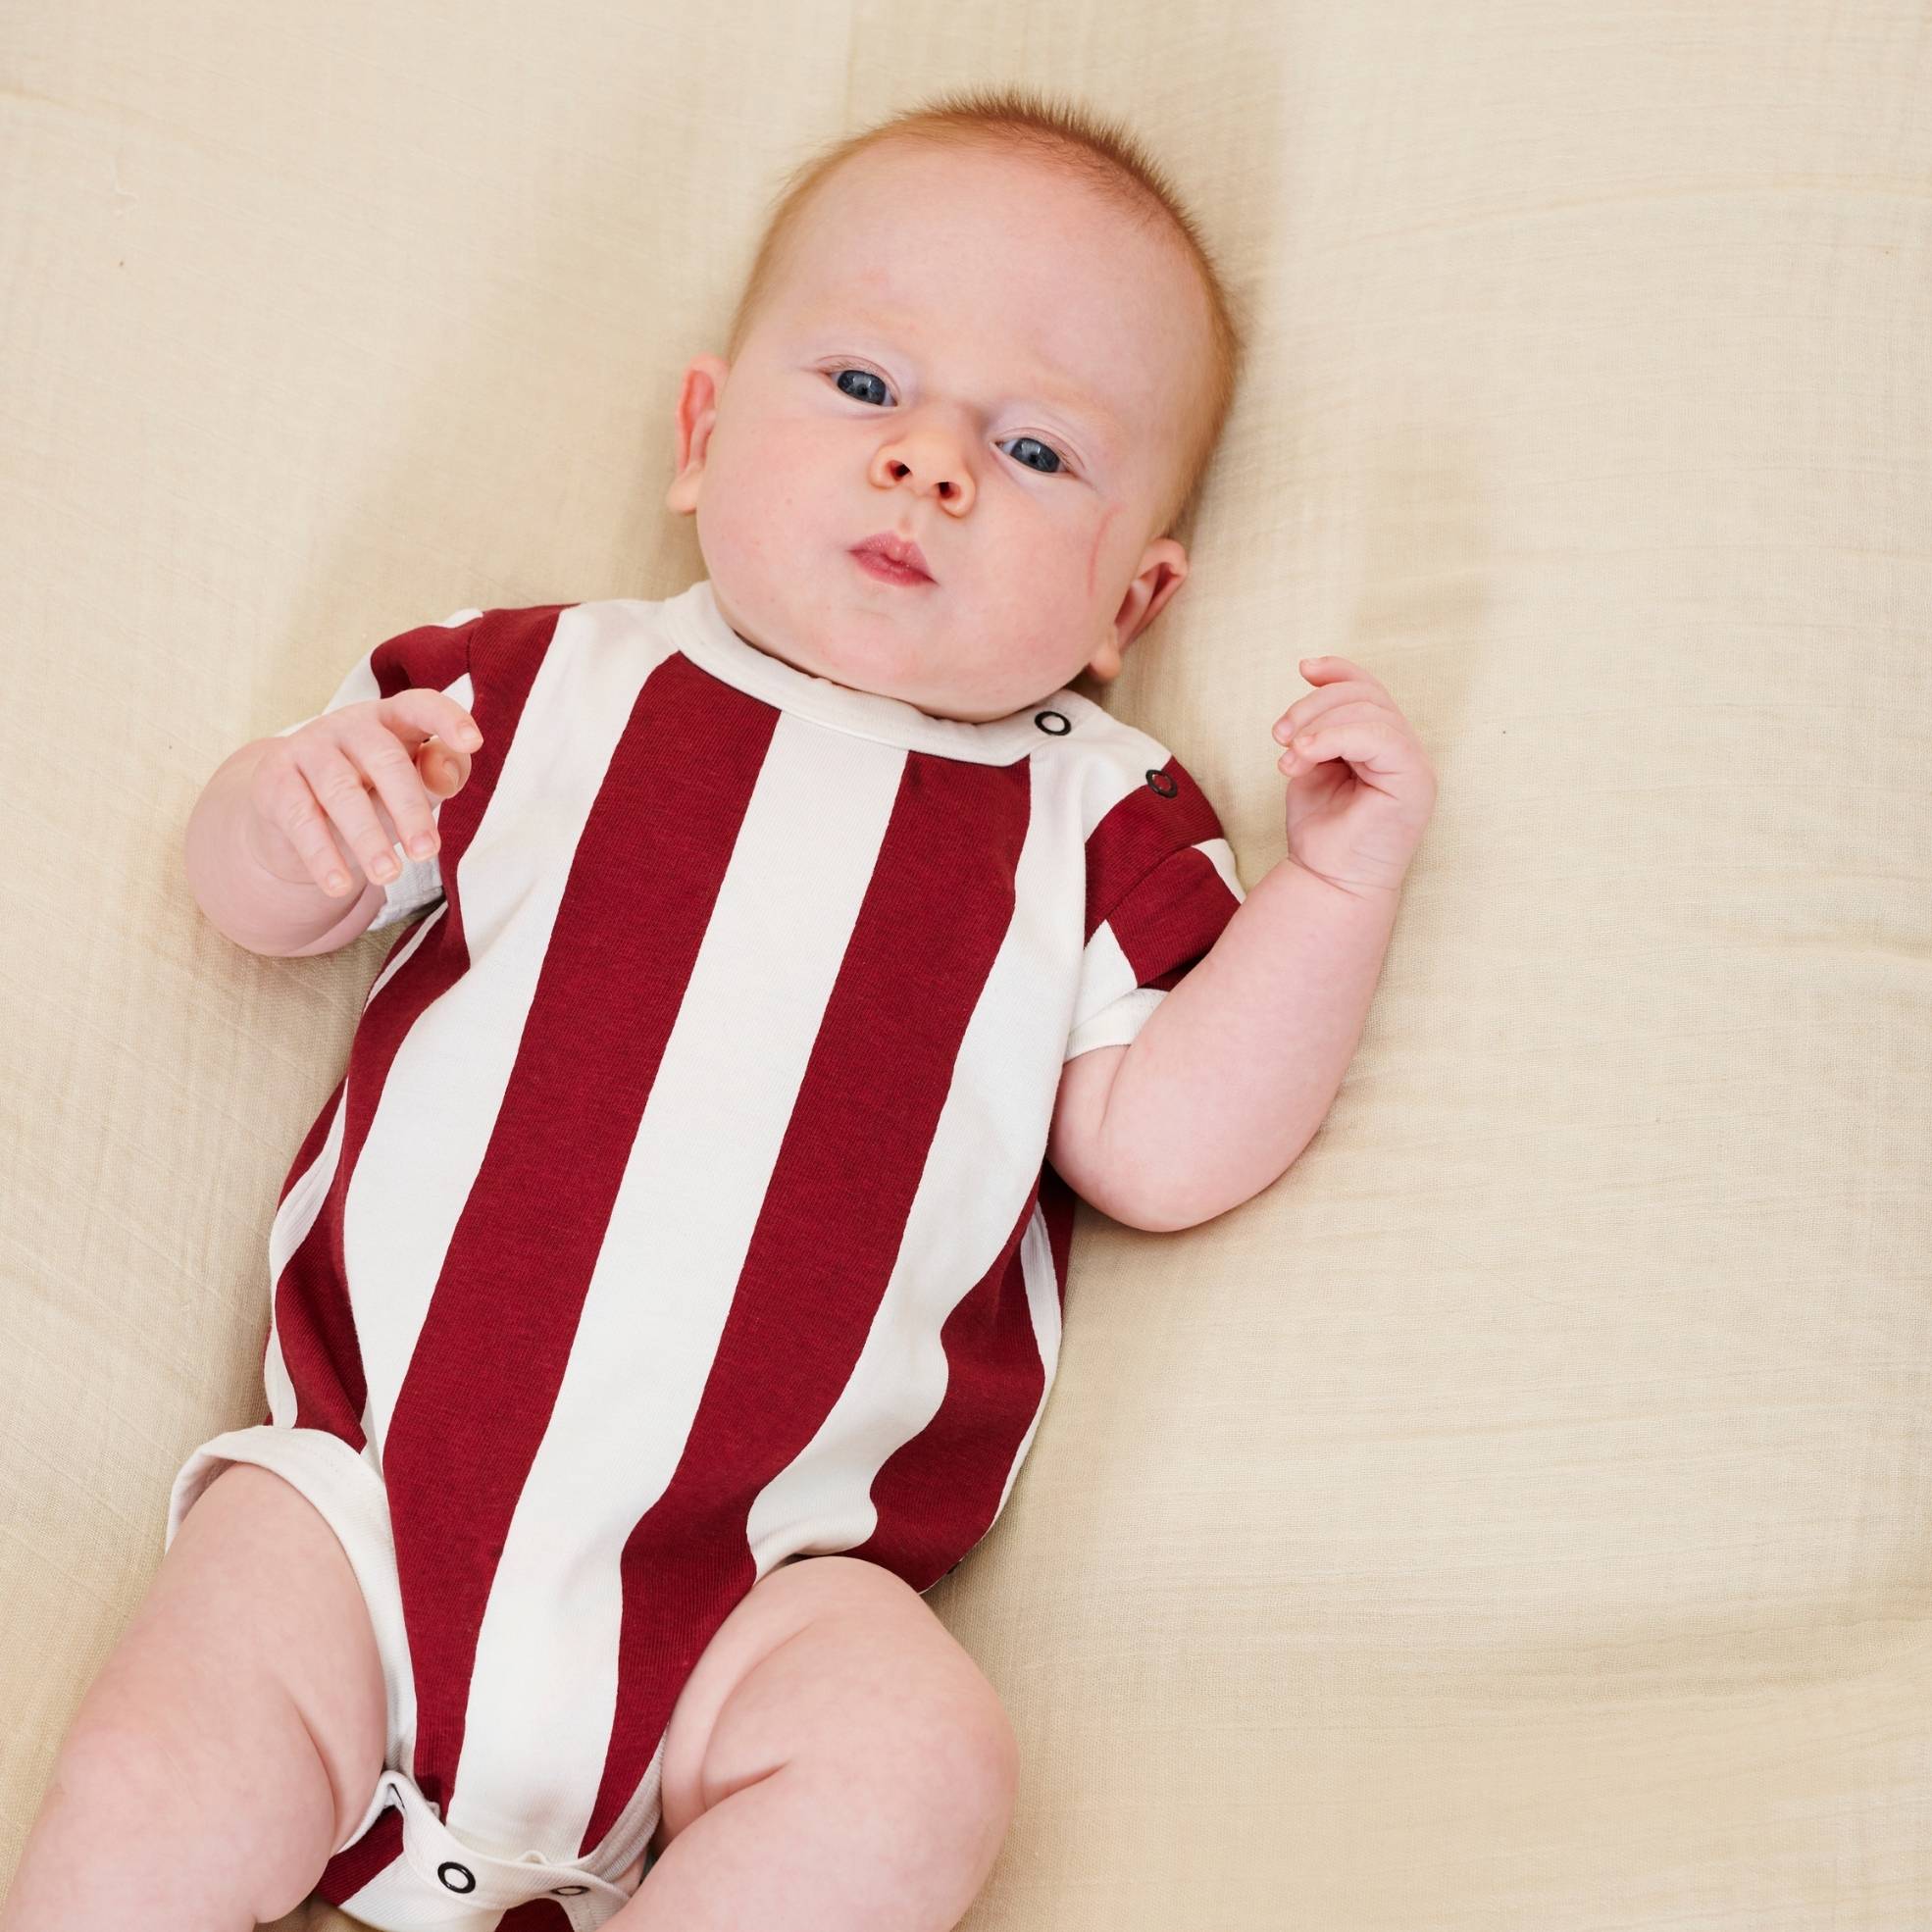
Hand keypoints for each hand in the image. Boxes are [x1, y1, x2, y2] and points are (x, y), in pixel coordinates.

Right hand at [246, 691, 482, 897]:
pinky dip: (322, 856)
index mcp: (390, 719)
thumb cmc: (369, 792)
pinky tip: (340, 885)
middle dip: (409, 808)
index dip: (447, 719)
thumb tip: (448, 774)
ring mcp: (308, 748)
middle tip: (427, 852)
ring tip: (389, 876)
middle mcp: (348, 725)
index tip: (473, 742)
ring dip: (367, 837)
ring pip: (341, 791)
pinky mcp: (274, 780)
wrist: (292, 810)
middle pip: (384, 759)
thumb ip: (438, 774)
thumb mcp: (410, 784)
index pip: (421, 706)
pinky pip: (301, 819)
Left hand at [1271, 655, 1435, 896]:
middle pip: (1365, 695)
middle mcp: (1404, 751)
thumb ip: (1319, 725)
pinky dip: (1333, 737)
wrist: (1328, 882)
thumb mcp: (1313, 764)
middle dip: (1313, 705)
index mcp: (1384, 745)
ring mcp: (1415, 764)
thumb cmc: (1321, 831)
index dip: (1339, 670)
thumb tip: (1310, 673)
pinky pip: (1378, 735)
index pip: (1370, 690)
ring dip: (1316, 724)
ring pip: (1370, 710)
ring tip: (1289, 757)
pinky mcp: (1414, 780)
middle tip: (1279, 736)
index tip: (1303, 668)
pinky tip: (1303, 757)